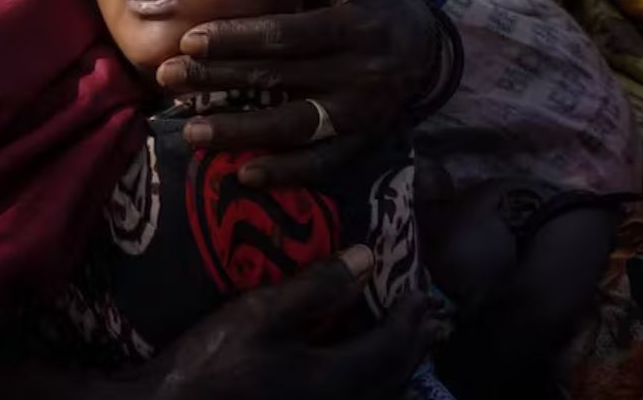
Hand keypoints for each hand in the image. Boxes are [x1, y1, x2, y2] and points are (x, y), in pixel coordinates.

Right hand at [145, 247, 434, 399]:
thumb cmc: (211, 363)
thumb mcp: (260, 314)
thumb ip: (317, 288)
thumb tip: (366, 258)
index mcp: (337, 379)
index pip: (392, 346)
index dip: (409, 317)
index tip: (419, 291)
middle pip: (394, 377)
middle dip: (414, 344)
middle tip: (431, 318)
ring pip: (379, 397)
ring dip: (398, 368)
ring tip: (407, 345)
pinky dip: (373, 386)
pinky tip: (361, 376)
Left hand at [156, 0, 438, 188]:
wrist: (426, 51)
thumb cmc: (379, 1)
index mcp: (355, 28)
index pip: (287, 35)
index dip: (238, 39)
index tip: (190, 39)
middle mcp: (357, 74)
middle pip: (278, 79)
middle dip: (219, 79)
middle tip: (167, 78)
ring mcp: (358, 114)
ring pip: (294, 126)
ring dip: (241, 132)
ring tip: (191, 133)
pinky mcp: (361, 143)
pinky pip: (322, 162)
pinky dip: (286, 172)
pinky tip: (244, 174)